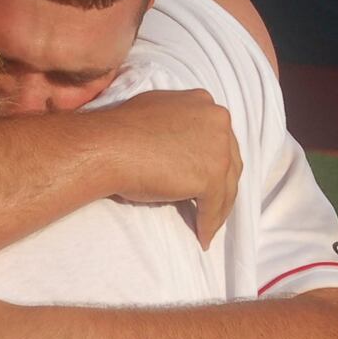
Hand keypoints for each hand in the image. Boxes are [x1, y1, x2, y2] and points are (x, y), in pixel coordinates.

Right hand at [94, 89, 239, 247]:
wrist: (108, 147)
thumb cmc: (121, 133)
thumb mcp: (157, 114)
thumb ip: (178, 124)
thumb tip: (181, 144)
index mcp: (204, 102)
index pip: (218, 139)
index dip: (213, 161)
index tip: (206, 178)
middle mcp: (217, 120)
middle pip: (229, 162)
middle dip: (222, 186)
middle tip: (213, 207)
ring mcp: (218, 148)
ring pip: (226, 186)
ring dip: (218, 210)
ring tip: (208, 227)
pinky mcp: (211, 175)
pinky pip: (214, 206)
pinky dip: (209, 224)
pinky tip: (202, 237)